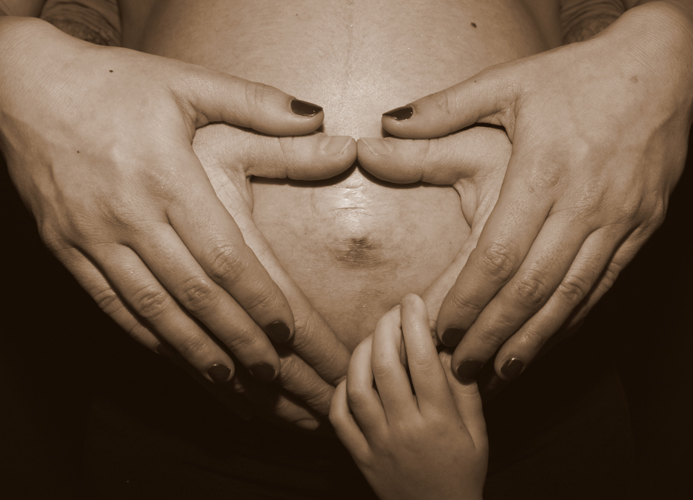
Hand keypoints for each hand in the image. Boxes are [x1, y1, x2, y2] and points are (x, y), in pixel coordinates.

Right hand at [0, 18, 343, 384]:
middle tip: (272, 375)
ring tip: (230, 382)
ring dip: (193, 351)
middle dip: (236, 339)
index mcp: (166, 176)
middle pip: (192, 293)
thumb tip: (321, 117)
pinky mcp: (66, 247)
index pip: (222, 255)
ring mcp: (92, 236)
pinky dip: (145, 335)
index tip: (287, 331)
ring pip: (151, 309)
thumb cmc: (115, 84)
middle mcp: (129, 214)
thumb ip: (258, 104)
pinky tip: (172, 356)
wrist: (23, 86)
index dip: (256, 298)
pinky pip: (110, 303)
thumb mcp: (189, 83)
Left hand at [330, 295, 487, 499]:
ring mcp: (378, 443)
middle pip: (386, 366)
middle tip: (392, 311)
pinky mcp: (360, 455)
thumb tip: (448, 348)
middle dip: (386, 328)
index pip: (422, 361)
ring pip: (358, 387)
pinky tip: (354, 374)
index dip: (415, 323)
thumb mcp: (478, 432)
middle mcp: (405, 429)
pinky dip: (341, 390)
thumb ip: (464, 389)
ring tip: (372, 337)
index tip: (413, 301)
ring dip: (361, 353)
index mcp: (439, 421)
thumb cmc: (463, 472)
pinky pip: (340, 417)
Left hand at [361, 4, 692, 381]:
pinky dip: (574, 318)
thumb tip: (383, 127)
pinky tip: (549, 341)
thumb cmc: (576, 78)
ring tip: (501, 372)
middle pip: (533, 287)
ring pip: (572, 295)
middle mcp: (584, 203)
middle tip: (461, 369)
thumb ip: (443, 111)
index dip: (468, 299)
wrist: (661, 69)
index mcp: (543, 170)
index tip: (440, 330)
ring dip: (534, 340)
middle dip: (494, 334)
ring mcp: (619, 219)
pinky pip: (605, 284)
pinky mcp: (642, 227)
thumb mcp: (507, 84)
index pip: (499, 254)